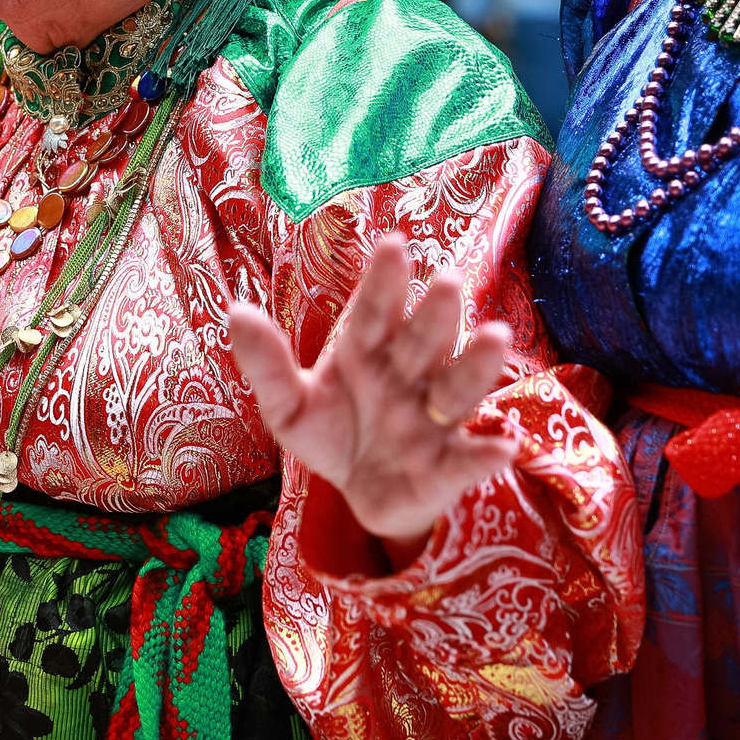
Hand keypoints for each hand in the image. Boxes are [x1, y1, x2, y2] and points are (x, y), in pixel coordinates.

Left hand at [227, 239, 517, 545]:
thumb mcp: (290, 407)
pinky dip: (486, 452)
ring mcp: (433, 421)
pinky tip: (504, 443)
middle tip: (447, 281)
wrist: (361, 495)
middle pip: (422, 343)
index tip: (393, 244)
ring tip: (496, 338)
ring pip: (456, 389)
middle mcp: (408, 377)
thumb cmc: (334, 435)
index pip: (375, 312)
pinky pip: (469, 459)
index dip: (384, 282)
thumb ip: (267, 363)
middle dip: (434, 315)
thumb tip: (235, 310)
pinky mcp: (447, 467)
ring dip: (476, 365)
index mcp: (368, 352)